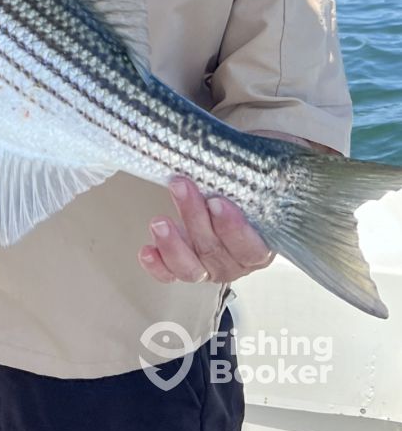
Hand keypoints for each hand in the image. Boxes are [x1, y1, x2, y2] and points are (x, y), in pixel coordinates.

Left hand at [138, 177, 273, 284]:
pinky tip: (146, 251)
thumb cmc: (252, 176)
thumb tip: (285, 157)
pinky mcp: (185, 261)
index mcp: (264, 243)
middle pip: (216, 252)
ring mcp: (211, 264)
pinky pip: (171, 273)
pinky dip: (158, 265)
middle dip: (195, 218)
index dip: (233, 229)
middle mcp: (238, 261)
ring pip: (193, 268)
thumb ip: (269, 170)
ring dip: (174, 245)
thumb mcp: (266, 170)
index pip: (251, 248)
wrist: (238, 180)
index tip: (218, 202)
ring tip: (158, 221)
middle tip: (180, 185)